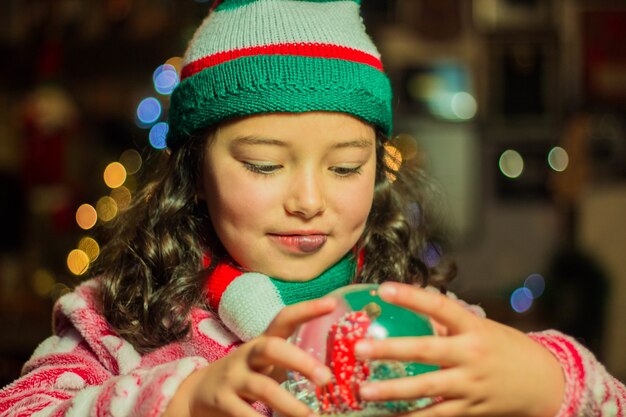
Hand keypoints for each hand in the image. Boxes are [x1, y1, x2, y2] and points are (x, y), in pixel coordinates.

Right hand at [175, 297, 335, 416]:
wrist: (199, 393)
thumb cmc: (246, 377)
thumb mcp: (266, 364)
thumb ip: (292, 362)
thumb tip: (336, 371)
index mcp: (263, 343)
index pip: (285, 319)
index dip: (307, 309)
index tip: (331, 303)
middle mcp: (248, 355)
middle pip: (272, 348)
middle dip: (300, 361)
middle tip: (325, 378)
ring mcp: (233, 377)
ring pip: (262, 387)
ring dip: (289, 403)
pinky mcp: (222, 401)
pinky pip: (244, 413)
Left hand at [354, 282, 564, 416]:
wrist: (546, 382)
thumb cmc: (507, 348)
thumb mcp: (482, 328)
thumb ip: (449, 324)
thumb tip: (415, 311)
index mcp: (473, 327)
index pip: (439, 307)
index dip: (412, 297)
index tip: (384, 290)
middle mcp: (470, 355)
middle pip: (425, 351)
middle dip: (390, 350)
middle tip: (359, 349)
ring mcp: (470, 384)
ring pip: (426, 388)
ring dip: (392, 391)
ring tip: (364, 391)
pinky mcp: (471, 409)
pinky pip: (437, 415)